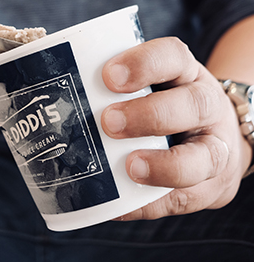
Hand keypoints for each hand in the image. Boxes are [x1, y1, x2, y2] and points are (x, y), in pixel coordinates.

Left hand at [101, 37, 251, 219]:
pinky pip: (187, 199)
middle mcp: (208, 106)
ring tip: (129, 168)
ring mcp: (216, 148)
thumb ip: (111, 86)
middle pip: (193, 104)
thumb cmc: (165, 103)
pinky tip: (124, 206)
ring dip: (163, 166)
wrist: (215, 136)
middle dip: (150, 115)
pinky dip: (152, 204)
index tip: (108, 75)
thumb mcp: (151, 82)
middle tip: (108, 122)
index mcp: (186, 73)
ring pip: (203, 157)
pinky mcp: (213, 186)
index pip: (173, 56)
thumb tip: (44, 93)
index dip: (144, 63)